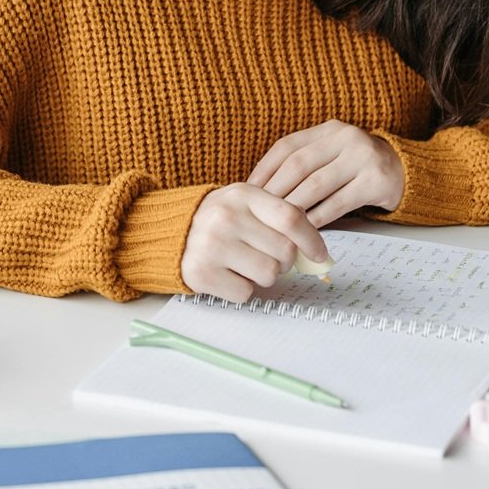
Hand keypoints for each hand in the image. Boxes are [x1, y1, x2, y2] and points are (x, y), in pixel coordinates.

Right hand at [180, 185, 333, 303]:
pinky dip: (241, 289)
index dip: (311, 240)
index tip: (319, 254)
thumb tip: (317, 252)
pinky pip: (245, 293)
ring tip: (243, 263)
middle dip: (282, 260)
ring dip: (262, 276)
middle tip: (263, 254)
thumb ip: (280, 219)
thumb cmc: (218, 220)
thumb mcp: (245, 204)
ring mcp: (212, 246)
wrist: (169, 232)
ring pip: (269, 275)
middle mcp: (226, 217)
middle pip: (284, 252)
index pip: (290, 218)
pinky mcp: (202, 273)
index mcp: (242, 195)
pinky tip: (226, 273)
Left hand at [246, 121, 405, 228]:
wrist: (405, 172)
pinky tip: (305, 229)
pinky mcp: (376, 181)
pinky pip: (338, 202)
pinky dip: (318, 217)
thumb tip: (261, 190)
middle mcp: (346, 138)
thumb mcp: (332, 155)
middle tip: (258, 212)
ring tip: (278, 223)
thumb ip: (305, 164)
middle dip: (274, 190)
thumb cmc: (357, 168)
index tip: (247, 190)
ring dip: (294, 206)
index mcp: (329, 129)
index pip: (287, 146)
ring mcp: (363, 158)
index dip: (264, 168)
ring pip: (316, 185)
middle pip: (298, 165)